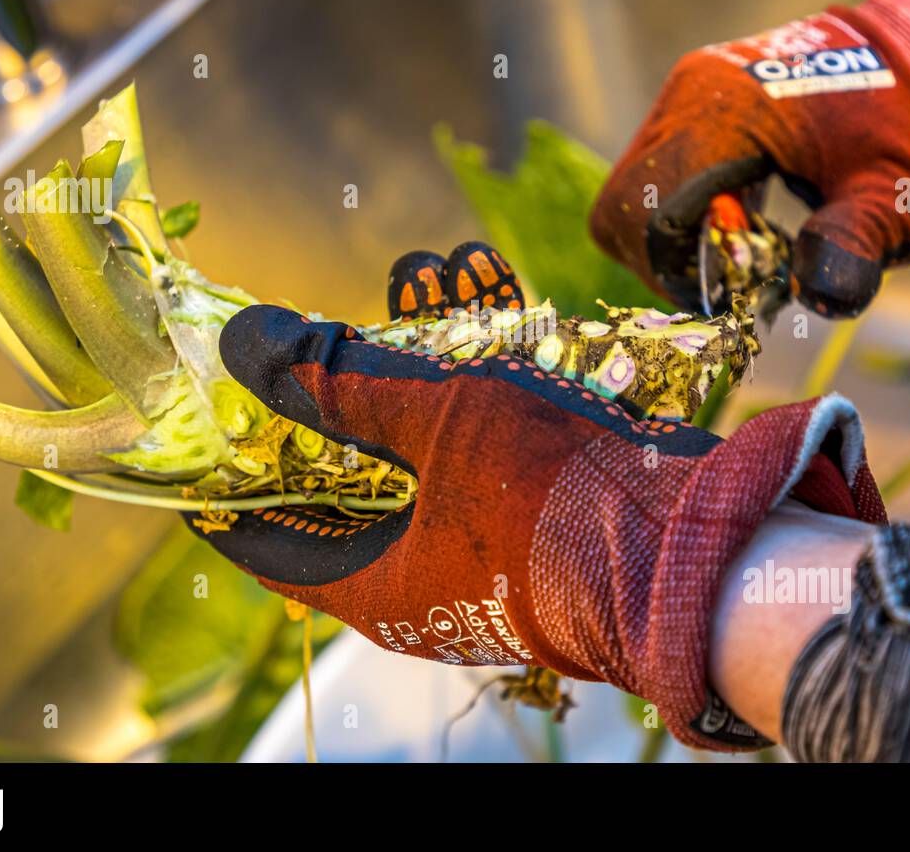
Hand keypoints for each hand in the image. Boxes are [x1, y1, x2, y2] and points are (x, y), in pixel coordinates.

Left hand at [192, 299, 885, 749]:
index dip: (230, 495)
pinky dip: (467, 411)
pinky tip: (477, 350)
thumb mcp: (438, 417)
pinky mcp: (538, 539)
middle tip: (312, 358)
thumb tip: (245, 346)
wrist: (700, 548)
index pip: (269, 547)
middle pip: (347, 502)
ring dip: (409, 399)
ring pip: (421, 475)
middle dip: (330, 421)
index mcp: (378, 586)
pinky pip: (481, 470)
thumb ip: (342, 380)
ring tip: (405, 319)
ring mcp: (485, 568)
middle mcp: (426, 589)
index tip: (209, 446)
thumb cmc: (556, 495)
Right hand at [590, 0, 909, 317]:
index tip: (732, 297)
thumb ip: (851, 245)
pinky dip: (684, 214)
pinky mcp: (697, 104)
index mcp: (723, 109)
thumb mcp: (896, 194)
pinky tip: (744, 225)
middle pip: (622, 206)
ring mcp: (688, 94)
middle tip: (729, 285)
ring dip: (674, 240)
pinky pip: (656, 174)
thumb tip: (817, 295)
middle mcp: (689, 94)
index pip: (646, 213)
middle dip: (664, 262)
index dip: (674, 272)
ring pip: (632, 192)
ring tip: (744, 254)